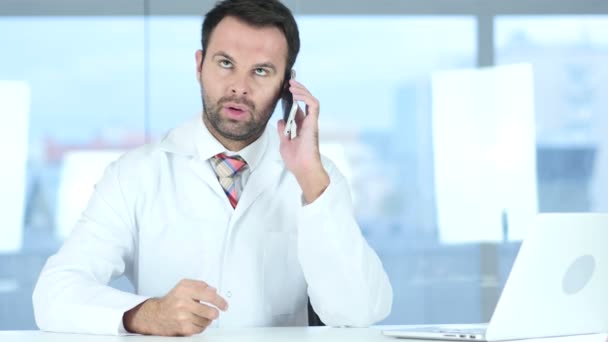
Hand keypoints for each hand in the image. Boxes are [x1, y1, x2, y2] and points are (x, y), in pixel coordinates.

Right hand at [123, 279, 227, 335]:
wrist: (156, 315)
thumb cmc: (172, 300)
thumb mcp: (184, 286)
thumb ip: (200, 285)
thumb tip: (214, 290)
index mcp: (185, 290)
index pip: (209, 296)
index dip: (220, 301)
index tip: (224, 305)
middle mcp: (183, 303)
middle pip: (210, 311)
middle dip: (215, 313)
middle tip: (214, 312)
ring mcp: (183, 317)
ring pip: (207, 321)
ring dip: (206, 319)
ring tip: (200, 315)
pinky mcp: (183, 328)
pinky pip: (200, 329)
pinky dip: (200, 326)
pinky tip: (194, 321)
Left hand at [277, 79, 329, 202]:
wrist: (303, 169)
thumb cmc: (296, 160)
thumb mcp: (284, 143)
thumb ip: (282, 131)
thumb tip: (280, 120)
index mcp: (301, 126)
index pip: (299, 107)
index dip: (293, 97)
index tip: (284, 89)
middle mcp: (307, 122)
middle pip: (305, 101)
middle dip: (298, 89)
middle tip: (288, 81)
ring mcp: (311, 122)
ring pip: (311, 99)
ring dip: (302, 90)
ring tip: (291, 84)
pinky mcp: (313, 122)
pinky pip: (313, 104)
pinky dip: (305, 96)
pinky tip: (295, 93)